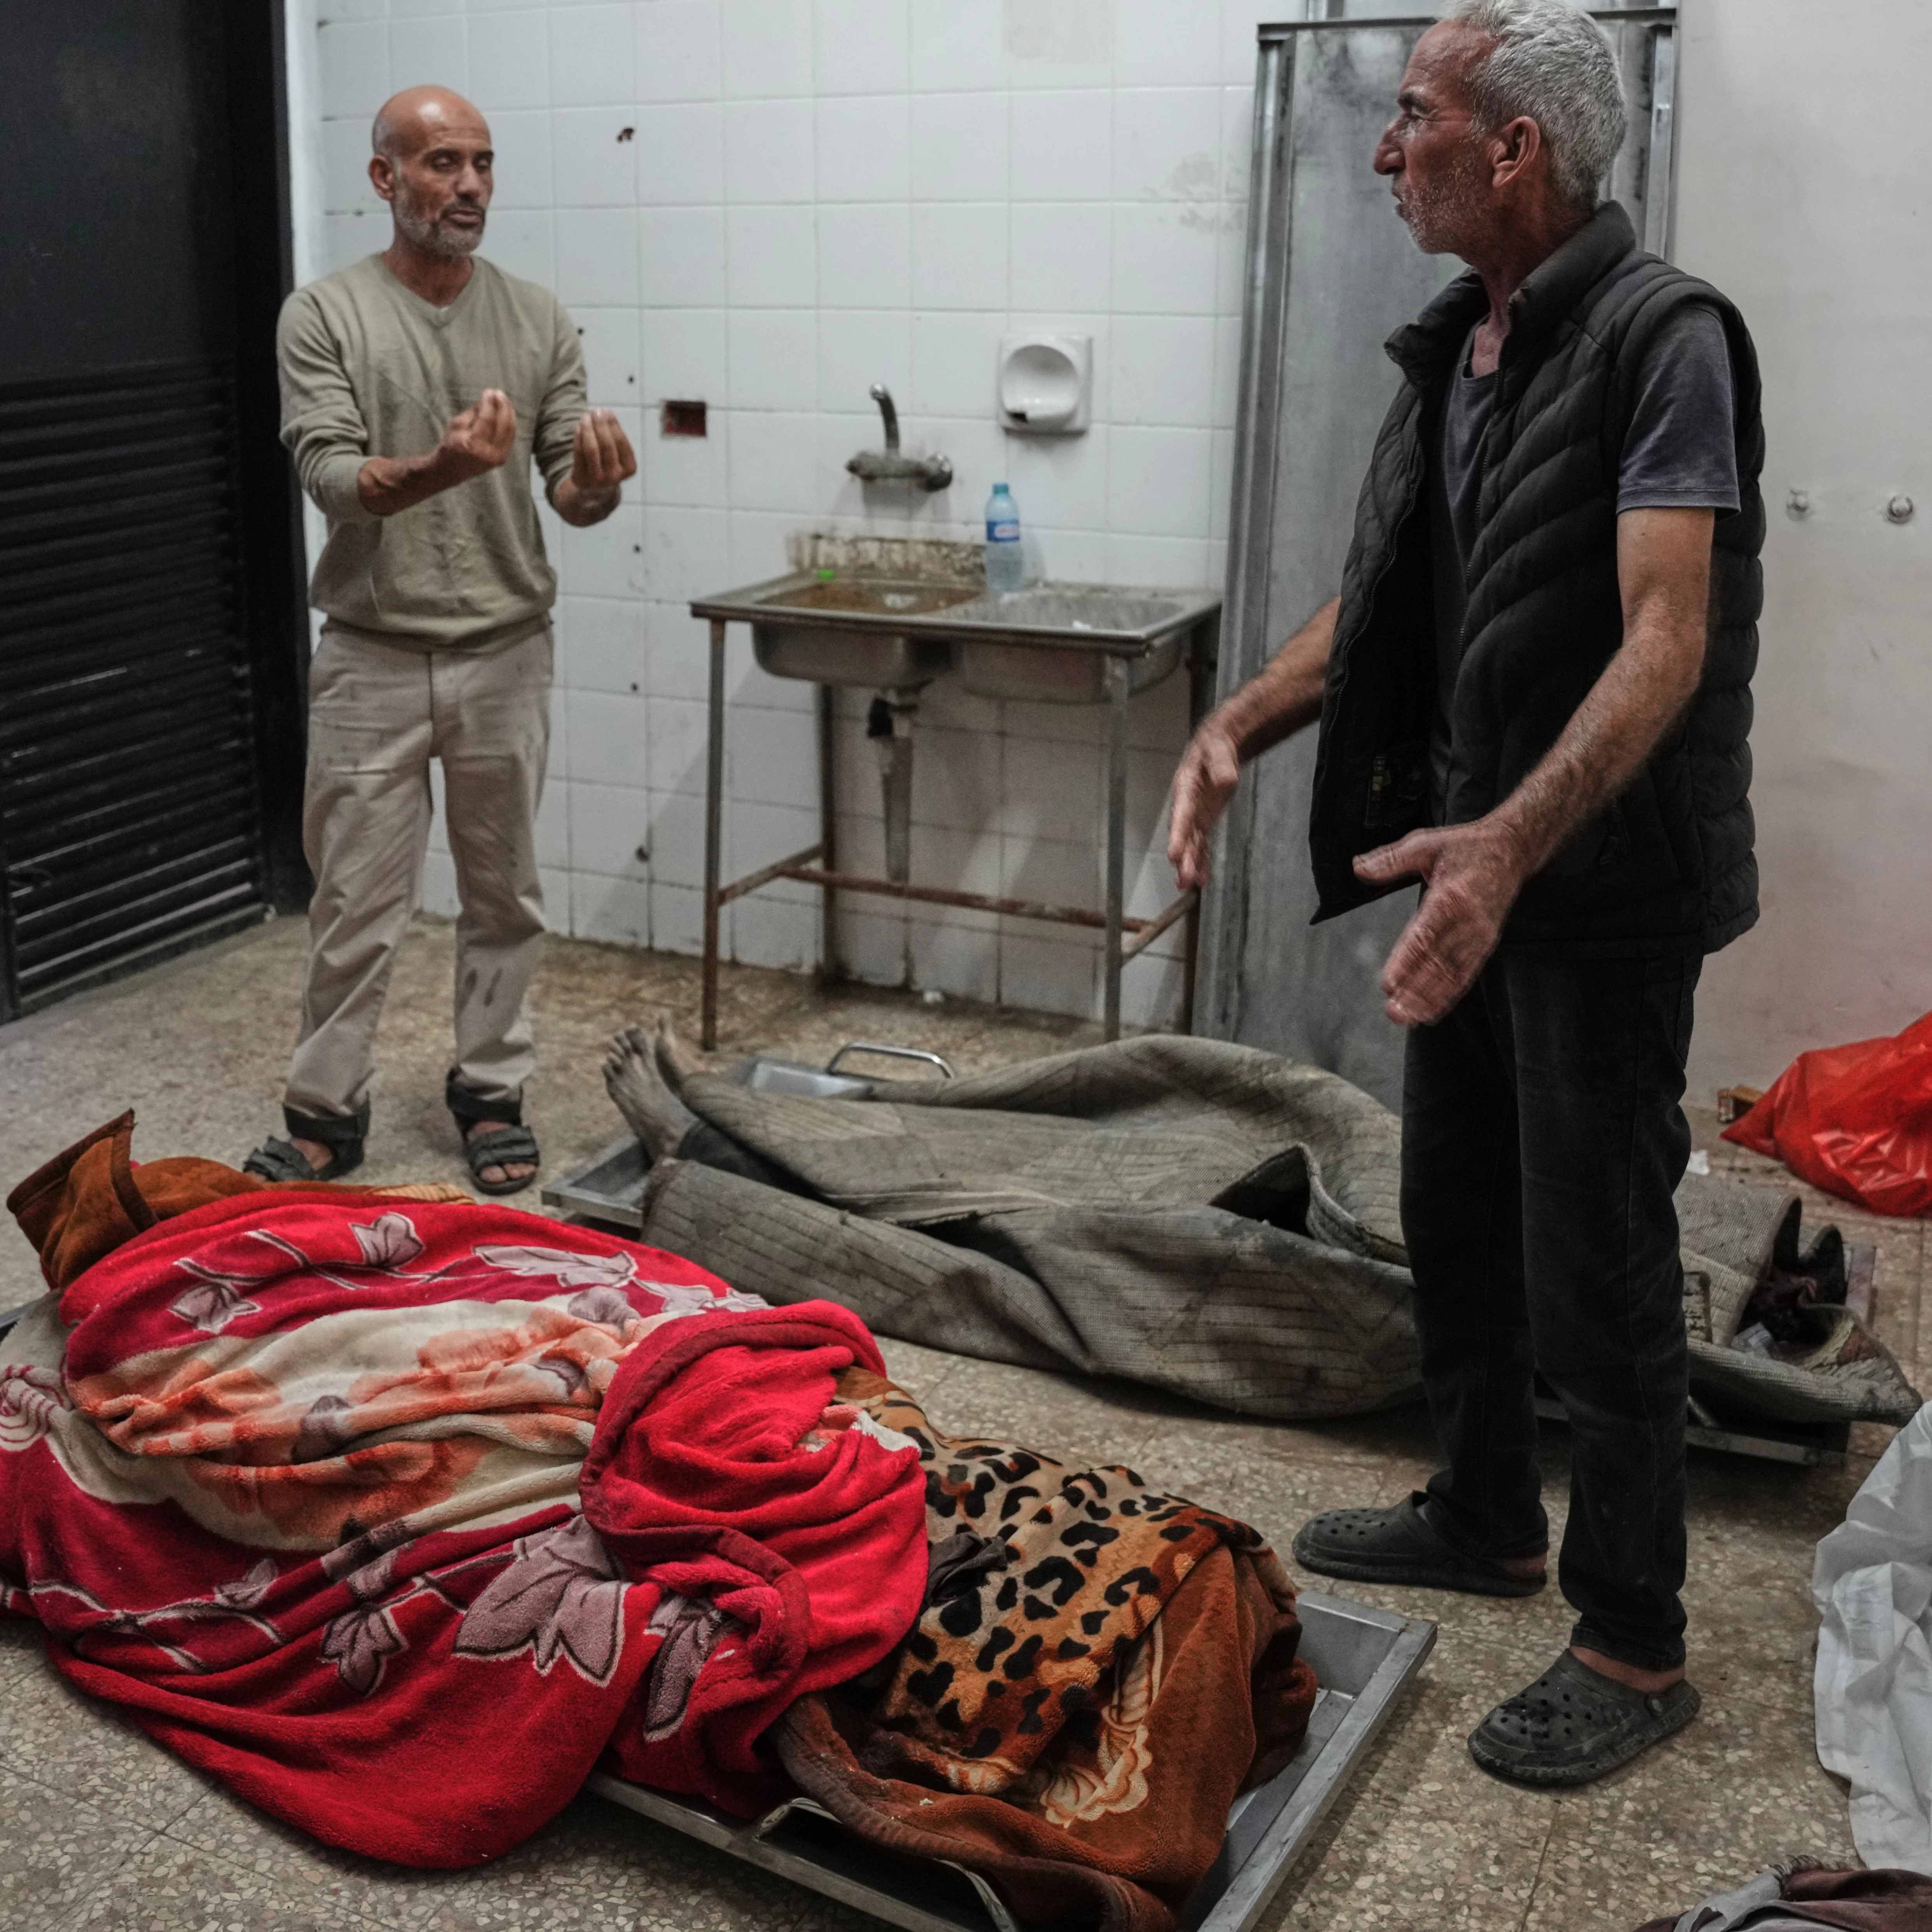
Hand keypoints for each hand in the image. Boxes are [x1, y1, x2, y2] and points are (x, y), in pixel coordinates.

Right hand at [436, 388, 516, 483]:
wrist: (451, 470)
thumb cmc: (451, 444)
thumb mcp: (457, 424)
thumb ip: (474, 412)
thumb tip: (489, 398)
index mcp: (472, 443)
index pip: (487, 418)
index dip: (490, 403)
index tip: (490, 391)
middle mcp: (487, 452)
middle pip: (502, 424)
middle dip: (502, 406)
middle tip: (499, 393)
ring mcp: (497, 457)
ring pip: (509, 430)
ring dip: (509, 413)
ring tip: (503, 400)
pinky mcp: (502, 459)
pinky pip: (510, 437)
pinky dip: (510, 423)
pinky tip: (507, 413)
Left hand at [569, 407, 637, 498]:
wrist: (595, 493)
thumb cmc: (609, 467)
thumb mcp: (619, 456)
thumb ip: (615, 438)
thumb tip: (605, 413)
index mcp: (629, 469)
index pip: (620, 441)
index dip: (613, 424)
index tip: (606, 411)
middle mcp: (615, 477)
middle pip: (606, 444)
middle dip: (600, 424)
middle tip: (595, 411)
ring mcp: (597, 480)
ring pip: (591, 449)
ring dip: (587, 429)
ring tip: (585, 417)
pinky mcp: (581, 479)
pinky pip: (578, 454)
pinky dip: (578, 438)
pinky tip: (579, 427)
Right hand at [1167, 719, 1241, 890]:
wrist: (1216, 747)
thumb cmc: (1214, 747)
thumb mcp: (1219, 750)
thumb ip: (1222, 766)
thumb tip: (1226, 783)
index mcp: (1185, 788)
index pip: (1181, 815)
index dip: (1177, 836)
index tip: (1173, 855)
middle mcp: (1186, 806)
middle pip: (1184, 836)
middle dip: (1184, 858)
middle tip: (1183, 880)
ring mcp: (1195, 815)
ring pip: (1191, 844)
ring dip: (1191, 865)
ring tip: (1189, 886)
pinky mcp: (1204, 820)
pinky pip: (1202, 844)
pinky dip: (1202, 860)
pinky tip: (1203, 879)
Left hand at [1355, 817, 1529, 1025]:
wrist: (1511, 850)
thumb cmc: (1464, 847)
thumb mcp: (1425, 843)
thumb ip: (1391, 859)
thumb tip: (1359, 868)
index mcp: (1451, 896)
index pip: (1425, 935)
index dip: (1406, 961)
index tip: (1388, 983)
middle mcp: (1468, 921)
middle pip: (1439, 963)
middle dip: (1415, 990)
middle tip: (1393, 1012)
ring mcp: (1479, 935)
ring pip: (1452, 974)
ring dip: (1429, 999)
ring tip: (1406, 1018)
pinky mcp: (1485, 944)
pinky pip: (1465, 975)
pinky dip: (1447, 996)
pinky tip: (1429, 1013)